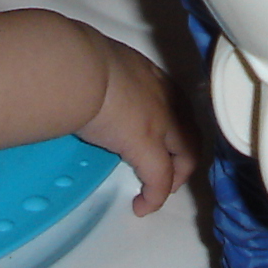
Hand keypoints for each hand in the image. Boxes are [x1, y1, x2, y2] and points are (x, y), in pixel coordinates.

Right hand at [79, 33, 197, 213]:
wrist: (78, 68)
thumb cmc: (79, 60)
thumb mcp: (98, 62)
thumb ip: (101, 76)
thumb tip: (82, 84)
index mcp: (151, 76)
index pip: (174, 103)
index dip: (173, 124)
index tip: (161, 137)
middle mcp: (164, 98)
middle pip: (189, 131)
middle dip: (184, 154)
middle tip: (171, 171)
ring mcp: (161, 123)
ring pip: (186, 155)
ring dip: (176, 175)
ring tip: (161, 191)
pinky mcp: (148, 147)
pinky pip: (159, 179)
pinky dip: (154, 196)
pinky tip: (143, 206)